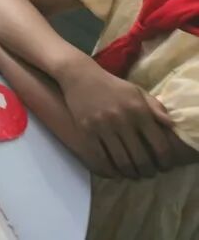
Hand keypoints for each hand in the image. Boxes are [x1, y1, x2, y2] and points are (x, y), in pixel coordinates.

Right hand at [60, 59, 175, 178]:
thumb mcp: (137, 92)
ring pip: (121, 162)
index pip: (159, 145)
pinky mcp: (86, 130)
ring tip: (133, 174)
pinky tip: (114, 172)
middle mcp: (122, 119)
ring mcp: (102, 126)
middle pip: (141, 158)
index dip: (165, 161)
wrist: (79, 76)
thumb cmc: (112, 86)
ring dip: (130, 174)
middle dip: (147, 171)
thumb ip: (155, 108)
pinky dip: (110, 171)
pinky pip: (100, 159)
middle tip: (148, 173)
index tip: (164, 166)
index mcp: (138, 110)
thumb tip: (171, 125)